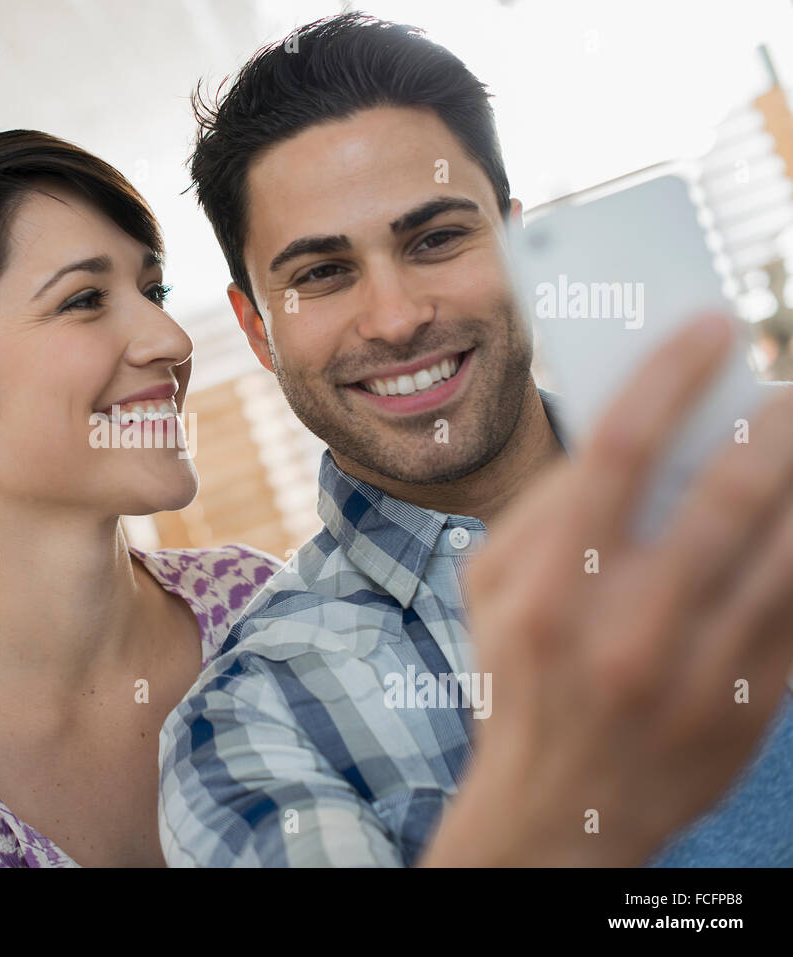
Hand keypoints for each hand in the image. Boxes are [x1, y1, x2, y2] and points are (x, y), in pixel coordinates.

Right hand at [422, 311, 792, 865]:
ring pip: (788, 549)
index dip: (670, 376)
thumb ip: (544, 508)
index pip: (616, 454)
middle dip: (774, 420)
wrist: (559, 813)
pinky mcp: (750, 708)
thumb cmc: (515, 678)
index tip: (713, 325)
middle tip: (788, 382)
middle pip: (725, 495)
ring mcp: (697, 675)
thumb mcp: (487, 590)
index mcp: (547, 592)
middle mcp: (625, 631)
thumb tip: (626, 431)